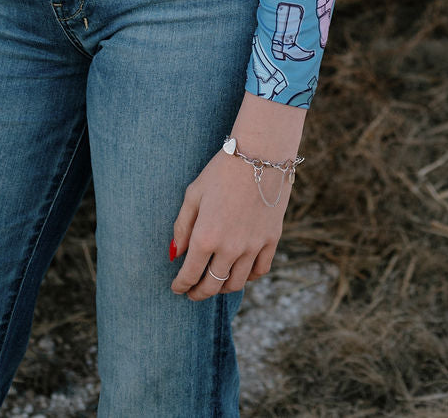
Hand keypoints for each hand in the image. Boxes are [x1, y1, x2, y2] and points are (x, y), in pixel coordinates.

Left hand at [169, 148, 292, 299]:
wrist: (260, 155)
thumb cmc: (221, 171)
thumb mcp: (194, 194)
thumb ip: (183, 226)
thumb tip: (176, 254)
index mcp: (206, 236)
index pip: (190, 274)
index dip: (181, 285)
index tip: (177, 288)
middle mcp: (230, 248)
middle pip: (213, 285)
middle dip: (199, 292)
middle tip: (193, 292)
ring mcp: (253, 246)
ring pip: (236, 283)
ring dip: (222, 287)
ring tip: (214, 282)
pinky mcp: (271, 240)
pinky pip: (259, 271)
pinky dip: (248, 277)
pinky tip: (240, 272)